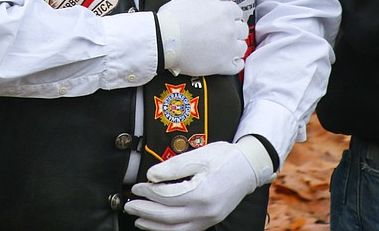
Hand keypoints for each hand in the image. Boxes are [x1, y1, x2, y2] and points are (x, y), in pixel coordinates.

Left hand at [126, 140, 262, 230]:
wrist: (248, 167)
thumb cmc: (224, 158)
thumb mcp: (198, 156)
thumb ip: (173, 167)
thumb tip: (151, 176)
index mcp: (201, 193)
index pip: (166, 196)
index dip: (148, 193)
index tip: (136, 187)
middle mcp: (205, 211)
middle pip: (168, 217)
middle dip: (145, 212)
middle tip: (129, 205)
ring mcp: (209, 219)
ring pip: (176, 229)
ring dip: (154, 226)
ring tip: (138, 219)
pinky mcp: (210, 221)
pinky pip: (186, 230)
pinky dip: (169, 230)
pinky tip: (159, 225)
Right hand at [156, 0, 247, 75]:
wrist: (162, 40)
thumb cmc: (173, 18)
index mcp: (224, 11)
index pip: (237, 12)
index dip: (229, 15)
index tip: (224, 19)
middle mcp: (230, 29)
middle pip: (242, 29)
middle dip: (234, 30)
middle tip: (223, 32)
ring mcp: (228, 48)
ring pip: (242, 47)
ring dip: (235, 46)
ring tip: (223, 47)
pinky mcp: (222, 65)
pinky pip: (237, 66)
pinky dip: (235, 63)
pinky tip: (228, 60)